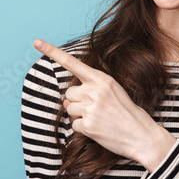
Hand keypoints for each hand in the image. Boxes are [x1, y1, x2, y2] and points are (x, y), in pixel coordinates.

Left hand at [32, 38, 175, 170]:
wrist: (142, 136)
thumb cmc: (128, 114)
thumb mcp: (113, 94)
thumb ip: (89, 92)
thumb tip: (65, 103)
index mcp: (102, 79)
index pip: (73, 63)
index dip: (53, 52)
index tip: (36, 42)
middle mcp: (95, 91)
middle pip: (69, 94)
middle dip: (78, 103)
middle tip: (98, 110)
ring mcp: (91, 108)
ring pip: (70, 110)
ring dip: (80, 116)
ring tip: (100, 120)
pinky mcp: (88, 125)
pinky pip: (74, 125)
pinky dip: (83, 130)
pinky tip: (99, 130)